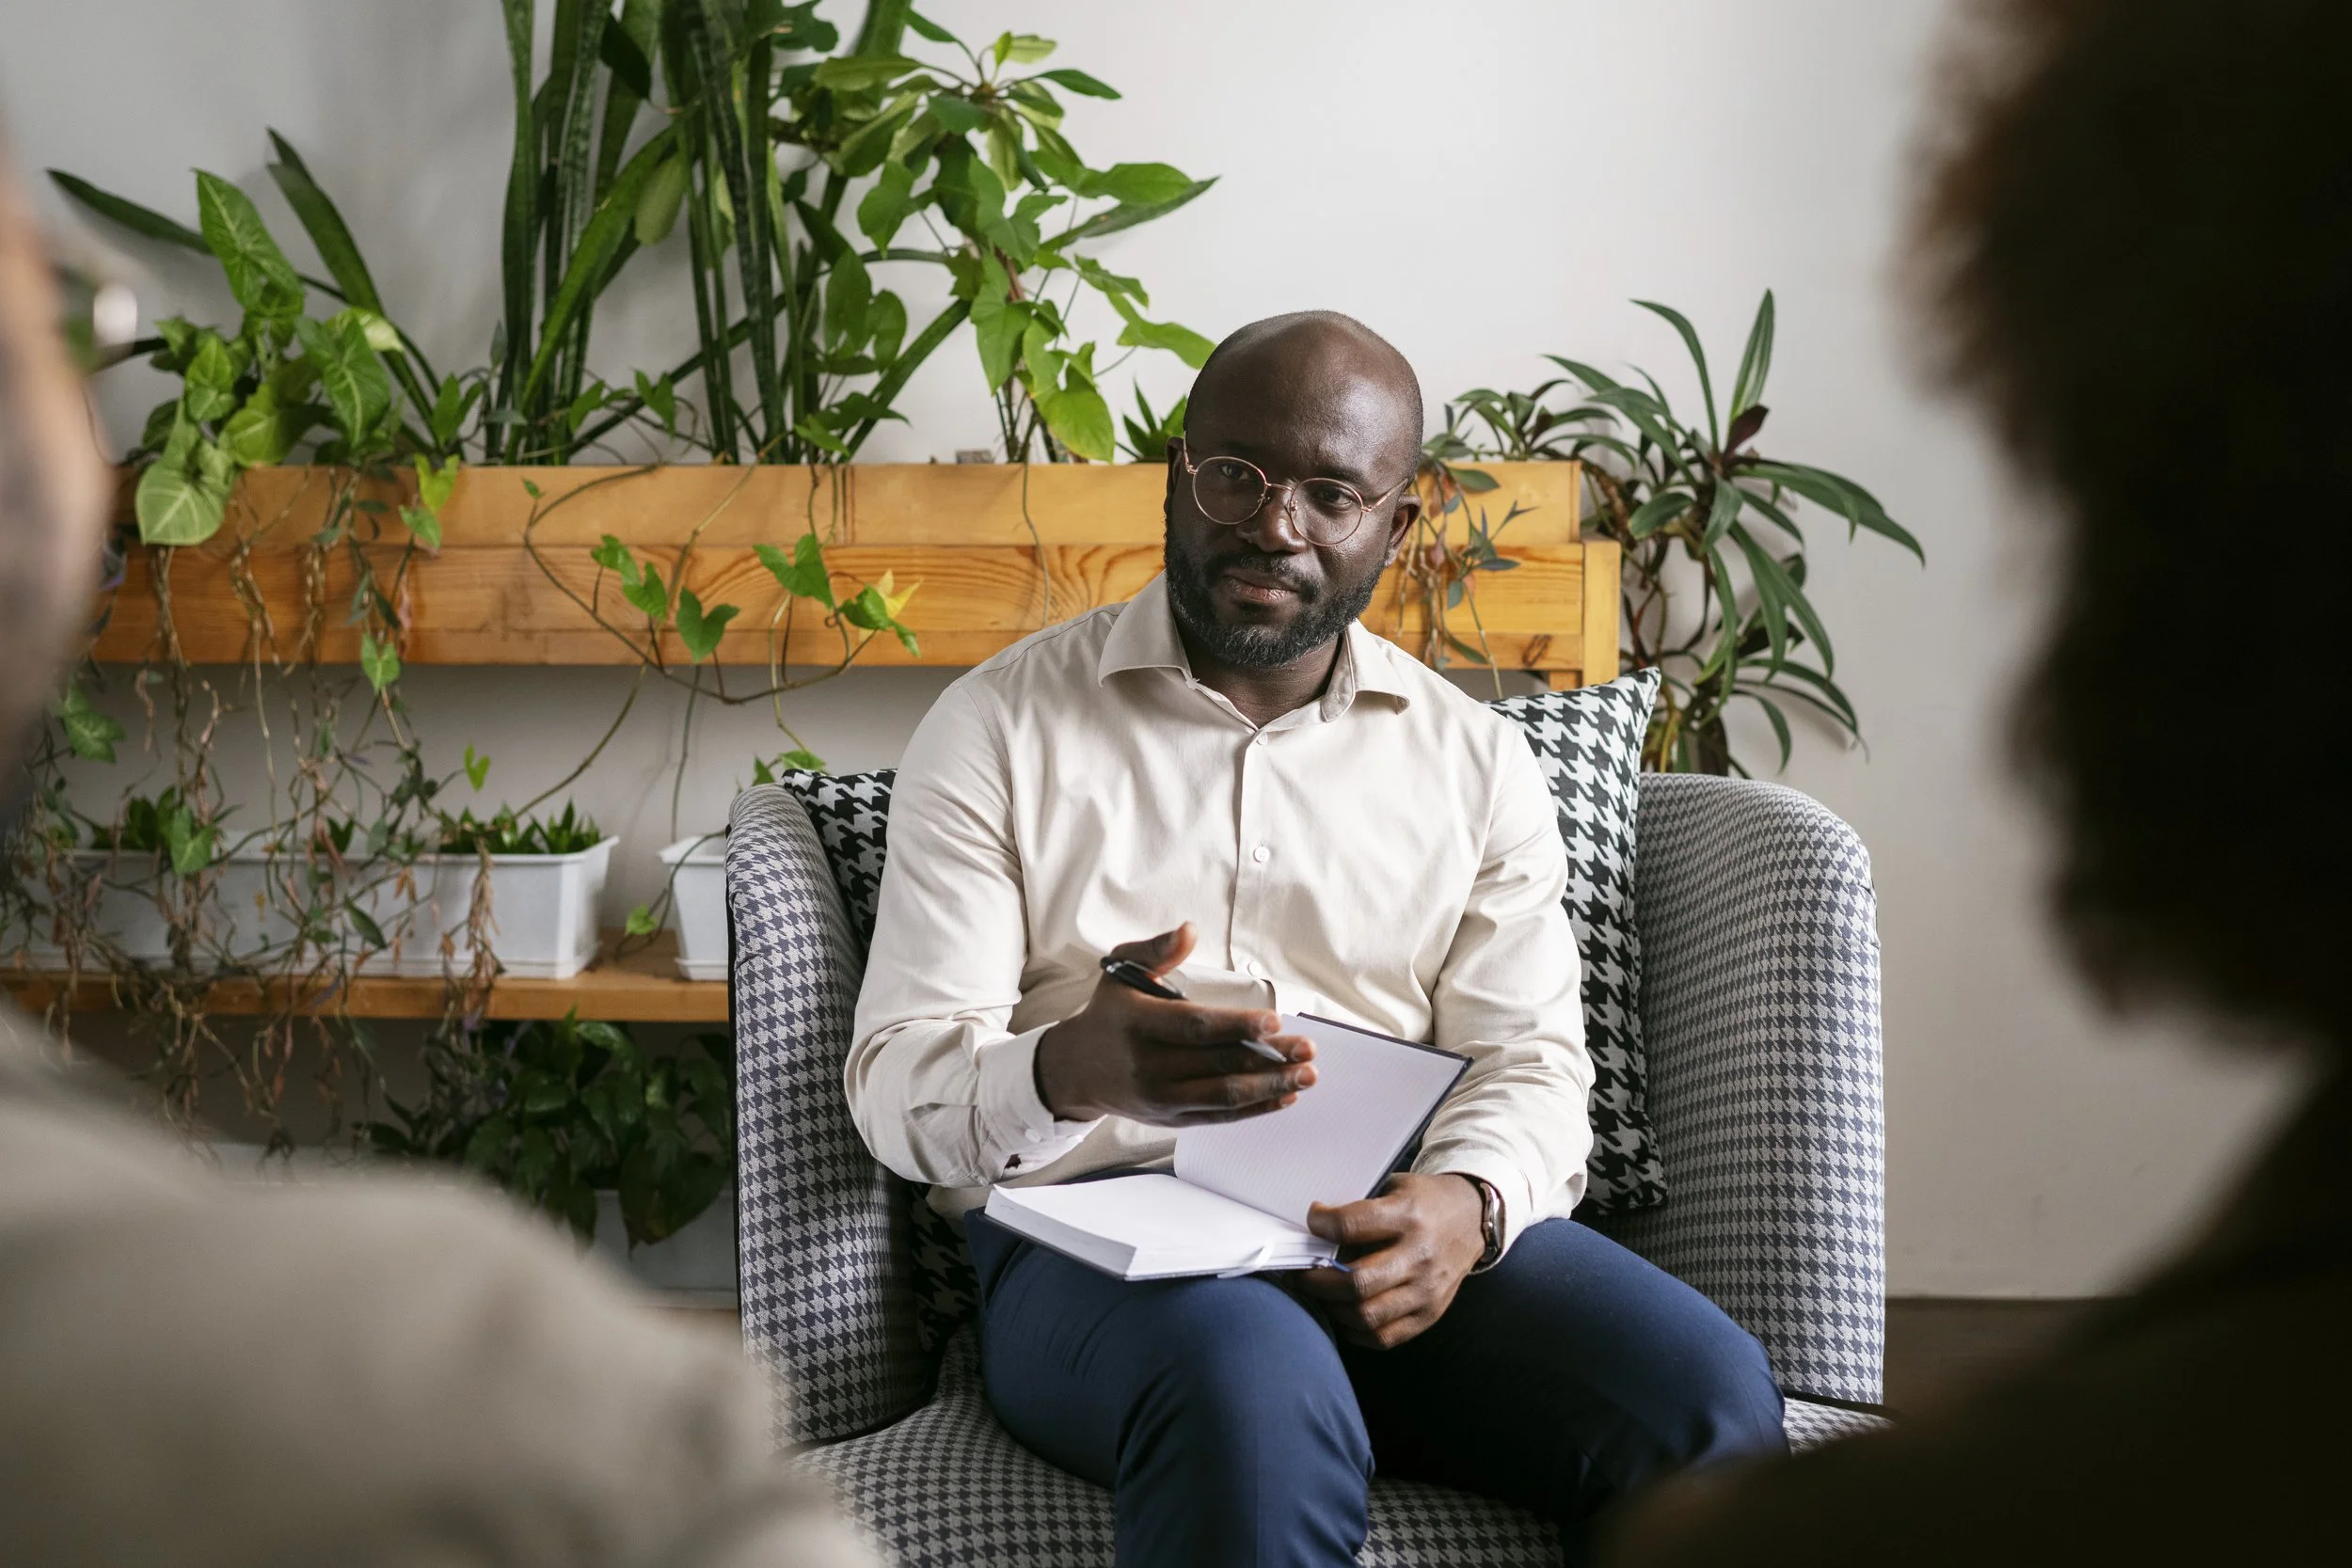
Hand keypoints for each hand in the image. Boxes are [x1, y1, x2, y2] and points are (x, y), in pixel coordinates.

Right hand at [1033, 922, 1316, 1125]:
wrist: (1077, 1070)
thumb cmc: (1110, 1014)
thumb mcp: (1121, 971)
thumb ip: (1156, 950)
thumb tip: (1189, 930)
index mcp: (1138, 1024)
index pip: (1195, 1027)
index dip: (1237, 1026)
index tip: (1275, 1022)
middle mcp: (1148, 1066)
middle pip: (1218, 1063)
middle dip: (1269, 1057)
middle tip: (1307, 1049)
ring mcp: (1161, 1098)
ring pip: (1224, 1096)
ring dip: (1270, 1087)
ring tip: (1306, 1075)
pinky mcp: (1172, 1119)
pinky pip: (1220, 1116)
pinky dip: (1255, 1109)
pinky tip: (1284, 1096)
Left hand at [1296, 1172, 1486, 1349]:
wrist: (1473, 1218)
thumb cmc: (1425, 1201)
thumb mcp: (1395, 1187)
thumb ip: (1360, 1209)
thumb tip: (1316, 1234)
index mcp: (1408, 1216)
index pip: (1351, 1226)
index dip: (1320, 1224)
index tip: (1312, 1222)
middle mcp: (1419, 1255)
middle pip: (1357, 1282)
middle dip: (1317, 1282)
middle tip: (1302, 1275)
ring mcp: (1427, 1289)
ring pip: (1367, 1316)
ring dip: (1333, 1308)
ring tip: (1321, 1296)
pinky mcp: (1430, 1313)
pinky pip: (1384, 1337)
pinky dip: (1355, 1331)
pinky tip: (1344, 1315)